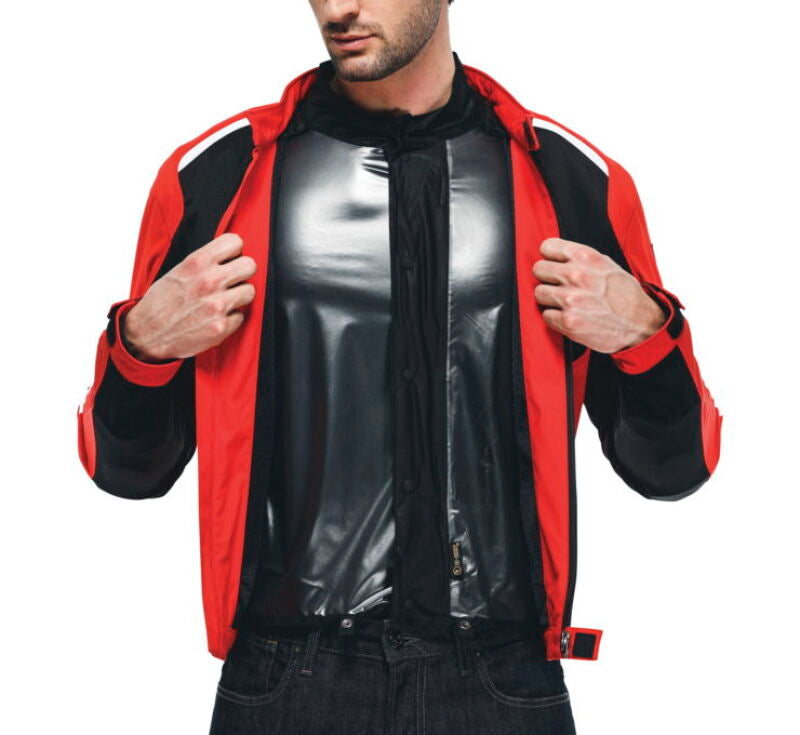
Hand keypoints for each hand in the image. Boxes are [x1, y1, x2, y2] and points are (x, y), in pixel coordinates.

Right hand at [123, 233, 256, 360]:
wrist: (148, 334)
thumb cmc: (161, 303)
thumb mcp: (178, 271)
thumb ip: (204, 262)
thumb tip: (228, 257)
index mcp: (197, 263)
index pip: (234, 242)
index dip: (234, 251)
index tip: (231, 258)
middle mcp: (209, 281)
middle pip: (250, 265)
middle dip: (242, 272)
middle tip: (233, 279)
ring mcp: (217, 305)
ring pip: (250, 291)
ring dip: (239, 296)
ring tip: (224, 300)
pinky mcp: (222, 326)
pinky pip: (240, 316)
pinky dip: (231, 318)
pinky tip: (216, 318)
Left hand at [532, 237, 665, 352]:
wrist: (640, 323)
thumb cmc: (624, 295)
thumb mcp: (607, 265)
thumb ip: (581, 259)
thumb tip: (557, 257)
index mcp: (587, 257)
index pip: (547, 247)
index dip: (549, 257)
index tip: (553, 264)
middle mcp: (577, 275)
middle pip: (539, 269)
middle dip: (547, 278)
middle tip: (558, 286)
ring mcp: (571, 299)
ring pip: (539, 293)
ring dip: (549, 300)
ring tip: (565, 303)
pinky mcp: (568, 321)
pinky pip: (545, 316)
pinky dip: (555, 318)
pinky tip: (569, 317)